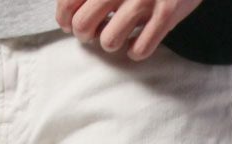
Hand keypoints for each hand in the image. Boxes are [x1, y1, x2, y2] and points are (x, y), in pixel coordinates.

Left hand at [55, 0, 203, 59]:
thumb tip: (67, 16)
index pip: (69, 2)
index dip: (65, 19)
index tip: (69, 24)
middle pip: (83, 26)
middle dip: (85, 35)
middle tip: (94, 32)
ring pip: (109, 41)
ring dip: (112, 43)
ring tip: (120, 34)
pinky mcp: (166, 14)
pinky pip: (140, 50)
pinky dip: (136, 52)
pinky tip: (138, 42)